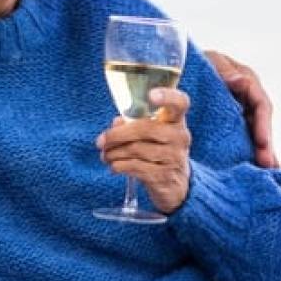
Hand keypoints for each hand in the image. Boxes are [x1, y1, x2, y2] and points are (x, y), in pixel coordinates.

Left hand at [95, 88, 191, 214]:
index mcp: (176, 121)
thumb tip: (116, 123)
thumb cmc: (159, 151)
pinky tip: (113, 166)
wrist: (176, 185)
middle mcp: (180, 137)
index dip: (167, 96)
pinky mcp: (164, 176)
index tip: (150, 95)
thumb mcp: (150, 135)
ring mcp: (174, 158)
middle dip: (117, 135)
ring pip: (136, 150)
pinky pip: (135, 167)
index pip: (180, 103)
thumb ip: (133, 124)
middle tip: (100, 141)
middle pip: (146, 129)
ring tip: (104, 155)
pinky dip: (118, 166)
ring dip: (113, 153)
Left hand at [204, 49, 278, 168]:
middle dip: (266, 145)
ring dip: (262, 152)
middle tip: (268, 164)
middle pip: (261, 124)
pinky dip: (249, 153)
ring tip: (268, 172)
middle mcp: (248, 98)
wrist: (177, 70)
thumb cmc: (196, 62)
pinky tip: (255, 170)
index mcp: (247, 82)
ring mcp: (241, 112)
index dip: (263, 124)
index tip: (262, 141)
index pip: (261, 104)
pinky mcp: (231, 123)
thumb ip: (225, 71)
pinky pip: (243, 138)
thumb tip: (242, 81)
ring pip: (255, 134)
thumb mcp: (211, 61)